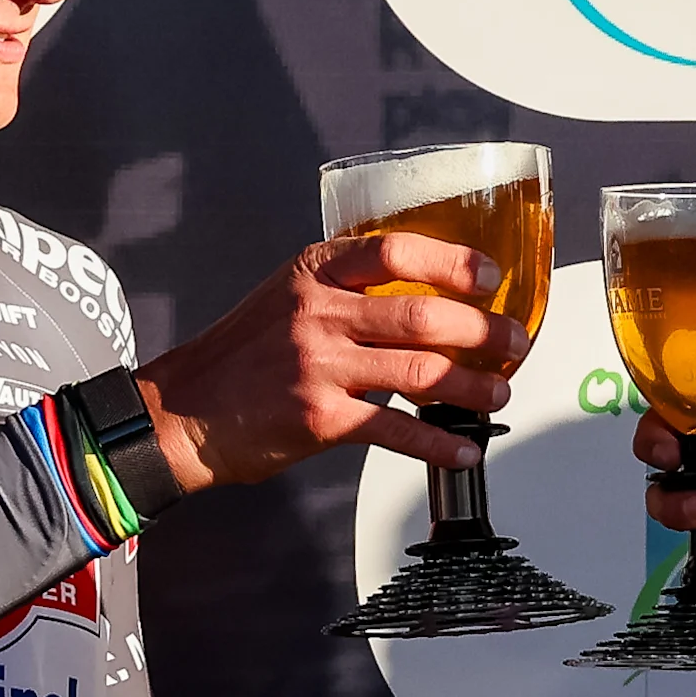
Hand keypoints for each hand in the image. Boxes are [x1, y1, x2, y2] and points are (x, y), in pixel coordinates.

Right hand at [136, 233, 525, 493]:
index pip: (396, 251)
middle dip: (484, 332)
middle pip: (424, 315)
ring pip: (422, 371)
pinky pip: (398, 430)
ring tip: (498, 393)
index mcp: (314, 273)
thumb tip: (422, 296)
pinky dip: (439, 441)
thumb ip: (344, 290)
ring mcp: (320, 366)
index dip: (452, 262)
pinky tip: (464, 445)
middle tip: (514, 344)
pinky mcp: (321, 419)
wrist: (182, 412)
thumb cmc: (242, 355)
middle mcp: (319, 313)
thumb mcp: (285, 297)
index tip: (489, 278)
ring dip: (474, 386)